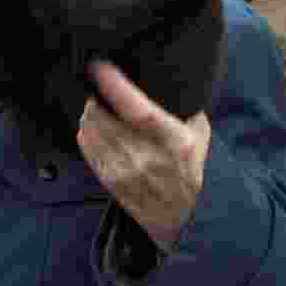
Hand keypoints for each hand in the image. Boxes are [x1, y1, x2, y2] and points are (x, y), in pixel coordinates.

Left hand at [77, 61, 211, 252]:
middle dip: (96, 98)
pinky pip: (87, 147)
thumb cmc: (190, 167)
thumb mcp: (199, 136)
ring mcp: (124, 171)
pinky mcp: (108, 180)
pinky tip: (92, 126)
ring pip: (91, 130)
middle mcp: (147, 157)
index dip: (117, 88)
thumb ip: (185, 109)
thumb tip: (166, 81)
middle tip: (99, 89)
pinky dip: (86, 132)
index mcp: (174, 142)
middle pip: (105, 118)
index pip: (140, 111)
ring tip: (96, 106)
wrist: (181, 216)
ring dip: (89, 114)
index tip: (101, 69)